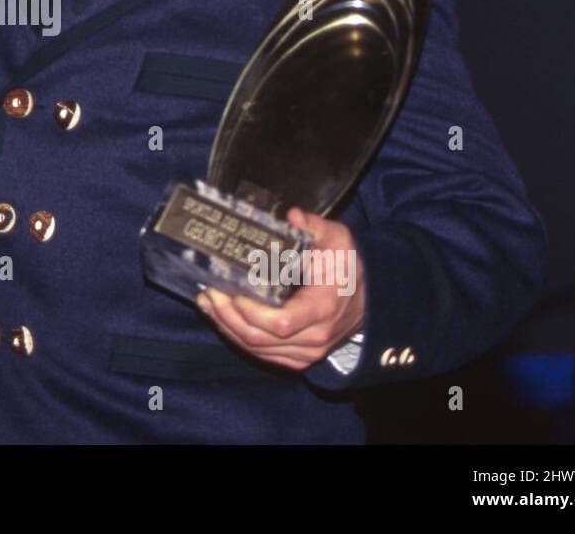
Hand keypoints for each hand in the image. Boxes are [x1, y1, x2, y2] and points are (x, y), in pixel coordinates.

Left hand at [196, 208, 365, 370]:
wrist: (367, 301)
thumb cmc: (347, 268)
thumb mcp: (338, 241)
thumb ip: (316, 227)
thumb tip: (293, 216)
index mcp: (323, 308)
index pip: (281, 322)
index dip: (250, 310)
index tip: (230, 289)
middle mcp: (314, 337)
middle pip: (260, 338)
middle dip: (227, 316)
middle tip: (208, 291)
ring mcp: (305, 353)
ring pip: (256, 349)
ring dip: (226, 326)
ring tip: (207, 302)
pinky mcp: (296, 359)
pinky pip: (261, 354)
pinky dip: (237, 336)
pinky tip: (221, 317)